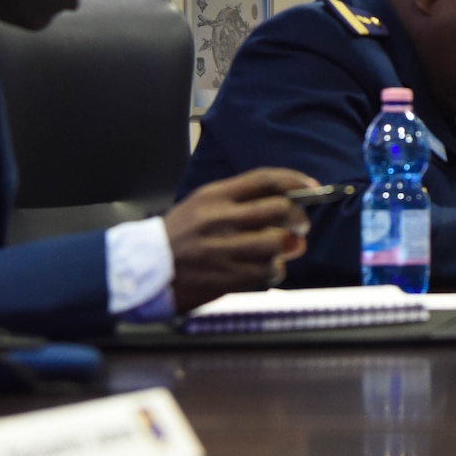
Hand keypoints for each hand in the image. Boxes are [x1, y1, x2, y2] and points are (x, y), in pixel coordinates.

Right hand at [164, 168, 315, 311]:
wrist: (143, 268)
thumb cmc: (176, 237)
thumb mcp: (201, 206)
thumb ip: (242, 205)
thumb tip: (291, 212)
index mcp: (213, 196)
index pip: (264, 179)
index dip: (295, 181)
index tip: (312, 187)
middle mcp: (220, 219)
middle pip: (279, 209)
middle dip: (298, 219)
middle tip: (300, 226)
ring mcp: (223, 248)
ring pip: (277, 243)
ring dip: (286, 248)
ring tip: (280, 251)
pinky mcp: (227, 276)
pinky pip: (268, 271)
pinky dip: (274, 270)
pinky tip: (266, 269)